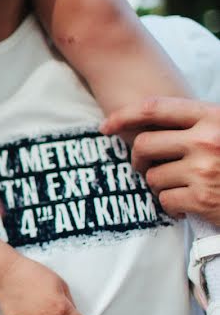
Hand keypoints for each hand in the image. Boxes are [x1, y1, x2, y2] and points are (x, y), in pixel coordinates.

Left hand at [101, 97, 219, 225]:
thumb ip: (197, 123)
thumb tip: (146, 121)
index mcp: (213, 117)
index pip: (155, 108)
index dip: (124, 115)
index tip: (106, 126)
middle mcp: (206, 140)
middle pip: (144, 145)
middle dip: (139, 160)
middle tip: (146, 167)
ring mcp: (203, 170)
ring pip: (152, 177)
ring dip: (160, 186)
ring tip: (181, 187)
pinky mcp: (202, 199)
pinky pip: (165, 200)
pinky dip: (172, 206)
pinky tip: (189, 206)